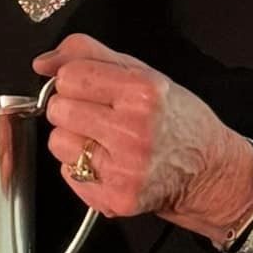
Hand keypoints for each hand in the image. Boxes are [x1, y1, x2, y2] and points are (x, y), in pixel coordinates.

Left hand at [32, 33, 252, 245]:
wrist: (209, 171)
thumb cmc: (177, 120)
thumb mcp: (144, 74)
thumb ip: (89, 55)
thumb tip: (43, 62)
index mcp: (143, 93)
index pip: (69, 76)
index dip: (76, 81)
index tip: (93, 89)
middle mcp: (134, 131)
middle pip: (59, 109)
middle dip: (73, 109)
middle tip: (101, 117)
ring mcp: (124, 168)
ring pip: (57, 142)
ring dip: (74, 140)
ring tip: (106, 141)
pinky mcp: (116, 197)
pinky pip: (67, 173)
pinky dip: (82, 168)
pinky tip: (110, 164)